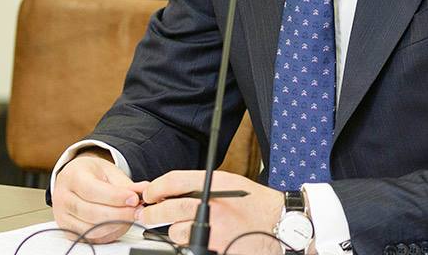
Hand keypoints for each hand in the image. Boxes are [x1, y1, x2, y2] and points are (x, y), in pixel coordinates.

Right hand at [51, 151, 149, 242]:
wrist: (76, 177)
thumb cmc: (92, 173)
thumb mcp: (110, 171)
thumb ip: (126, 184)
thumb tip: (144, 190)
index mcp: (72, 177)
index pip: (93, 191)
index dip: (115, 197)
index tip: (134, 199)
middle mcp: (63, 198)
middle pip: (91, 213)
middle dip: (119, 214)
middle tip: (137, 211)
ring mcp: (62, 216)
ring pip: (90, 229)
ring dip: (116, 225)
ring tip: (131, 217)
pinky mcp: (67, 230)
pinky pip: (89, 237)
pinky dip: (108, 233)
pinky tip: (120, 224)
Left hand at [139, 170, 286, 254]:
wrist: (279, 222)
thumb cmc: (256, 203)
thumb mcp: (231, 184)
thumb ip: (202, 186)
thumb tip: (170, 192)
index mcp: (216, 183)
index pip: (174, 180)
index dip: (156, 188)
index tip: (149, 194)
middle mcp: (213, 204)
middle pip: (168, 208)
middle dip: (152, 213)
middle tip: (148, 214)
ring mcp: (214, 227)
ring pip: (176, 232)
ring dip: (176, 232)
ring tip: (191, 228)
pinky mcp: (214, 247)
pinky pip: (191, 247)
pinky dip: (192, 244)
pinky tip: (206, 238)